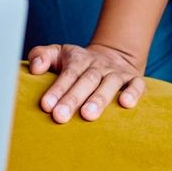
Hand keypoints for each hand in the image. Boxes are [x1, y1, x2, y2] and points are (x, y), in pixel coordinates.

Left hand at [27, 42, 145, 121]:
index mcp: (78, 59)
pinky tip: (126, 104)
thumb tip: (35, 68)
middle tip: (60, 116)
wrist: (114, 55)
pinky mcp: (134, 79)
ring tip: (88, 116)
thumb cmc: (78, 63)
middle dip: (73, 99)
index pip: (67, 74)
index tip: (46, 106)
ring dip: (99, 99)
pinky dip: (133, 93)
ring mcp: (116, 73)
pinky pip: (136, 84)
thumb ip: (41, 56)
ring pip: (109, 84)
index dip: (57, 89)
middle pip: (86, 81)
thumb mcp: (58, 53)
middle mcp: (98, 66)